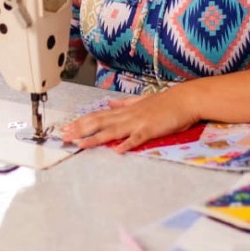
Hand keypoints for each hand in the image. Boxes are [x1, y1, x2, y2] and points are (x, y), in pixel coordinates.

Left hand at [59, 89, 197, 153]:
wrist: (185, 100)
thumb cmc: (166, 102)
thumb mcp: (142, 100)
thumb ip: (125, 103)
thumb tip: (111, 103)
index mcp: (125, 110)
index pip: (98, 116)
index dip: (81, 122)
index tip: (67, 127)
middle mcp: (127, 116)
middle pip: (99, 123)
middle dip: (80, 130)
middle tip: (64, 136)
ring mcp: (138, 122)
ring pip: (112, 131)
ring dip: (95, 138)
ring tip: (80, 144)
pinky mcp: (150, 130)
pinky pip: (137, 138)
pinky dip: (126, 144)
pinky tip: (116, 150)